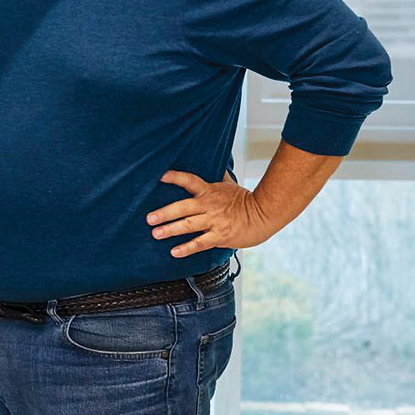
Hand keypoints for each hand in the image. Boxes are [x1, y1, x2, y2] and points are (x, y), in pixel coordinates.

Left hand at [147, 170, 278, 257]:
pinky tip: (174, 252)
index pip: (189, 180)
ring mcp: (214, 221)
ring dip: (171, 229)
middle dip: (165, 213)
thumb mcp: (229, 185)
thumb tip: (215, 163)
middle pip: (183, 207)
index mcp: (209, 191)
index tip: (160, 176)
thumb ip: (217, 176)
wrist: (265, 215)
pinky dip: (186, 248)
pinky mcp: (220, 236)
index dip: (175, 177)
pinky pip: (200, 243)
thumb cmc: (246, 200)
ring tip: (156, 233)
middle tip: (149, 218)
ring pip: (189, 225)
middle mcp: (209, 205)